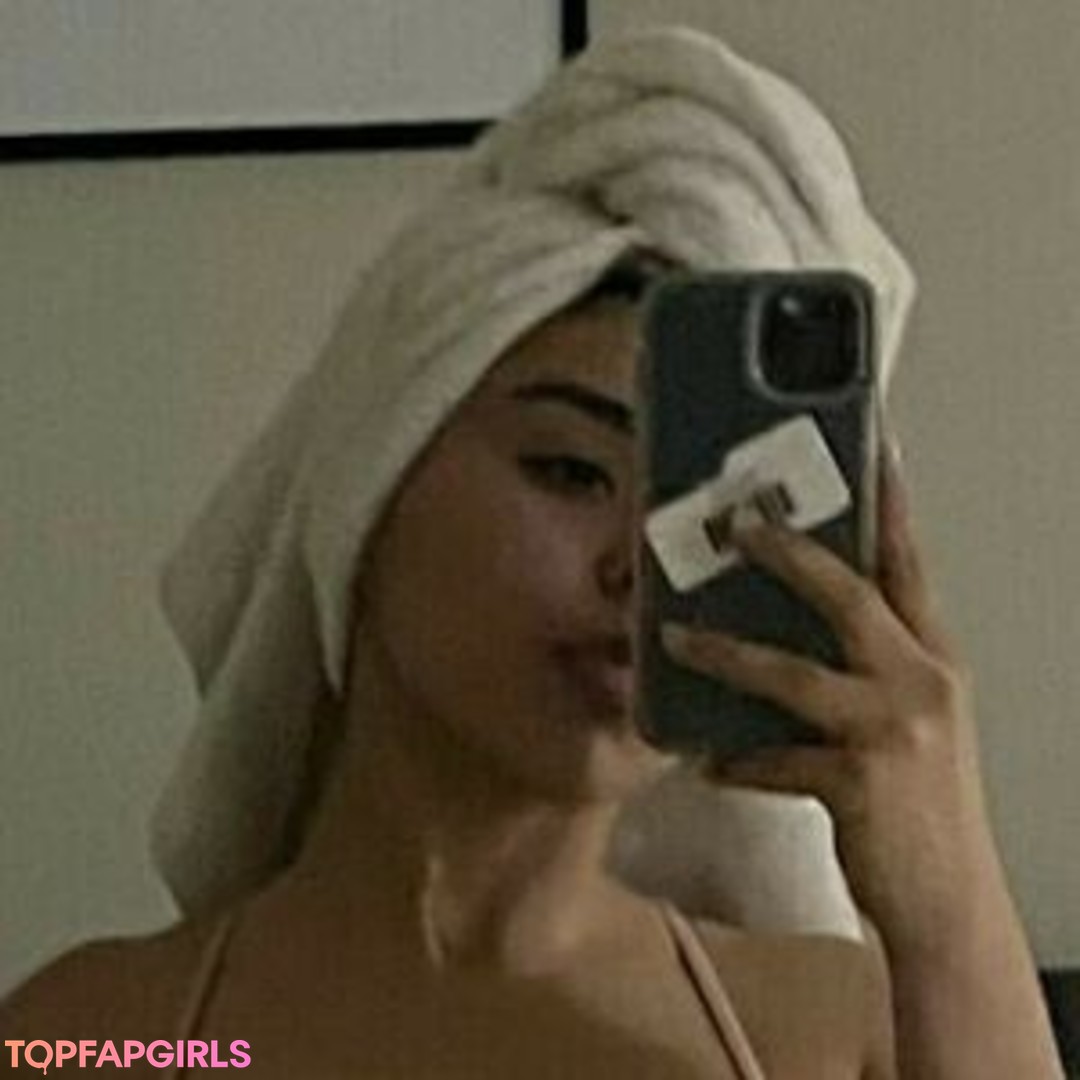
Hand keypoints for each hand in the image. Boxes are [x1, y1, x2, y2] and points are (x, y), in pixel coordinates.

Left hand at [661, 443, 1005, 954]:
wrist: (950, 898)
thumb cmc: (923, 802)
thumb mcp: (913, 720)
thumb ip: (869, 670)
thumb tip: (790, 630)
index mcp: (934, 660)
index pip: (911, 566)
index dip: (892, 505)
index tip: (873, 448)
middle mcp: (921, 682)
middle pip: (849, 595)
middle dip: (790, 553)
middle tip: (740, 522)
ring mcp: (892, 729)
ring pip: (790, 674)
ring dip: (725, 653)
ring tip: (673, 636)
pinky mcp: (857, 781)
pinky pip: (771, 758)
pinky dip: (734, 759)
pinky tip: (705, 758)